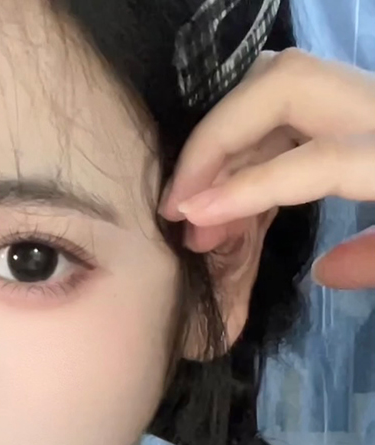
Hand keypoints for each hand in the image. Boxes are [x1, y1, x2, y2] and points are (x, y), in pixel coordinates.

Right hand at [160, 50, 374, 289]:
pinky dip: (254, 148)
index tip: (188, 217)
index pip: (312, 160)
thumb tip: (322, 270)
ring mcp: (366, 98)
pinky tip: (229, 196)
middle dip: (215, 136)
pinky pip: (294, 110)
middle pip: (281, 84)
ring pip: (280, 89)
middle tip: (178, 199)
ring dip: (226, 145)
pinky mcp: (360, 104)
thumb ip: (373, 257)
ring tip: (196, 209)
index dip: (244, 189)